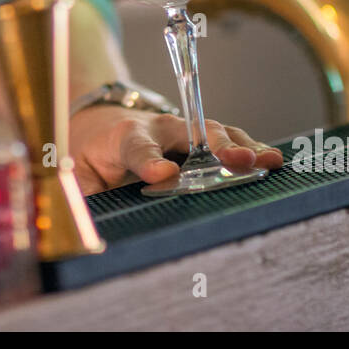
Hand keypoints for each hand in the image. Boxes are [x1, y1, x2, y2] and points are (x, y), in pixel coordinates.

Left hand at [67, 105, 284, 195]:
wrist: (100, 123)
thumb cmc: (92, 155)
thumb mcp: (78, 176)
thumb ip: (84, 195)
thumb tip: (84, 226)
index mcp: (124, 139)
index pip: (137, 147)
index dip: (150, 160)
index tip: (164, 175)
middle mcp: (158, 129)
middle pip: (191, 133)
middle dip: (214, 146)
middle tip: (236, 159)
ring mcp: (182, 131)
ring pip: (216, 133)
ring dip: (242, 146)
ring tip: (267, 160)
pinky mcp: (199, 138)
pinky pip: (228, 140)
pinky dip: (250, 149)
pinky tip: (271, 161)